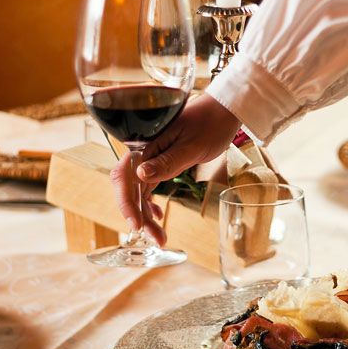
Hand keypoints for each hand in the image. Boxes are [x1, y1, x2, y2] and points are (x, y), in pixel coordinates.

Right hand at [110, 93, 240, 244]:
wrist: (223, 111)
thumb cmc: (211, 123)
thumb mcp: (193, 146)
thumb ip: (168, 162)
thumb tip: (141, 176)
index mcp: (146, 143)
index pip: (125, 175)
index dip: (126, 201)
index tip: (135, 224)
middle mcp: (143, 150)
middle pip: (130, 186)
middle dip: (137, 214)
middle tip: (154, 237)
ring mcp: (150, 156)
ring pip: (139, 190)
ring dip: (144, 214)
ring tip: (158, 236)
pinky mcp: (159, 161)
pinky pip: (147, 185)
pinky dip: (150, 203)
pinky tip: (157, 216)